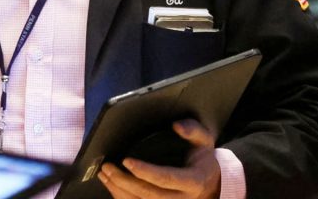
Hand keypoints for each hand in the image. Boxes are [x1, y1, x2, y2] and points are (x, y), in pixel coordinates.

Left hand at [98, 119, 220, 198]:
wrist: (212, 184)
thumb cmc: (203, 159)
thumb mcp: (205, 141)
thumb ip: (193, 130)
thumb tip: (177, 125)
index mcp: (193, 181)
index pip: (166, 178)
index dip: (145, 171)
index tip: (127, 161)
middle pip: (149, 195)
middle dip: (125, 181)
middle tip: (108, 167)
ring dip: (119, 191)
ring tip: (104, 174)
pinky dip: (122, 198)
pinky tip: (111, 185)